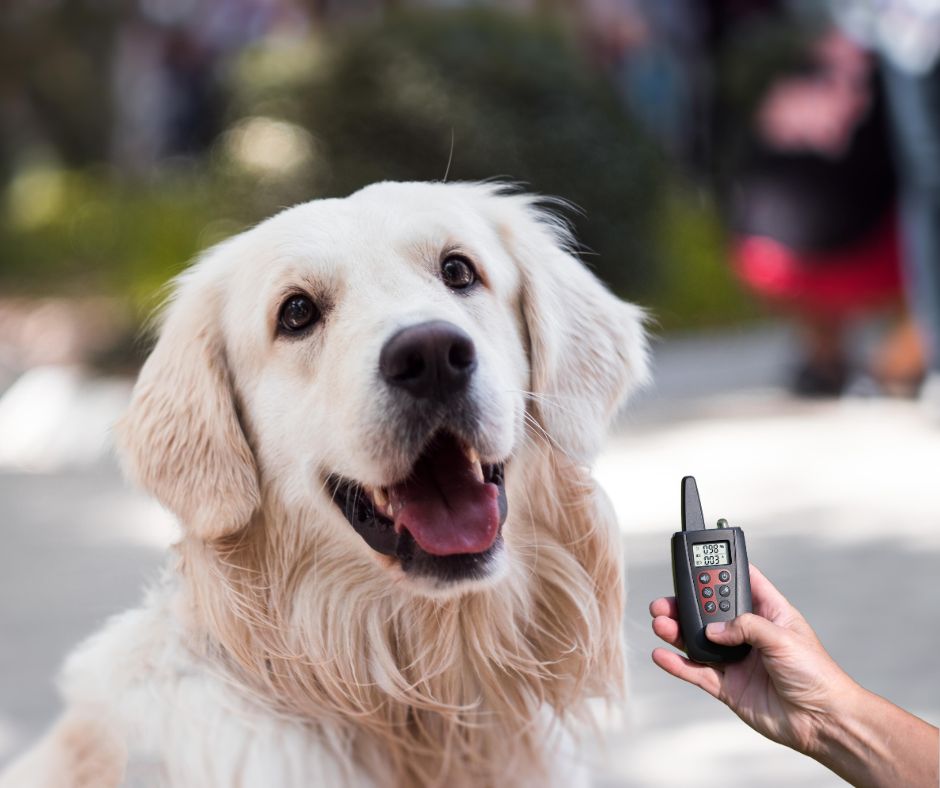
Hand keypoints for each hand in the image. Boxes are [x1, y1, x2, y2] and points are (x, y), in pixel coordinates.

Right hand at [649, 565, 857, 756]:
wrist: (822, 722)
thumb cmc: (817, 675)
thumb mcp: (784, 638)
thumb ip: (746, 627)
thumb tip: (713, 629)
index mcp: (768, 614)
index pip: (741, 585)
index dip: (721, 572)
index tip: (697, 563)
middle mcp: (748, 635)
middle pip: (710, 613)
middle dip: (686, 605)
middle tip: (665, 601)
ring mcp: (736, 660)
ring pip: (698, 641)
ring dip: (676, 631)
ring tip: (660, 623)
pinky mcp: (727, 686)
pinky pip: (696, 672)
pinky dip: (678, 664)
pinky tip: (662, 655)